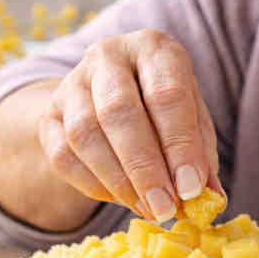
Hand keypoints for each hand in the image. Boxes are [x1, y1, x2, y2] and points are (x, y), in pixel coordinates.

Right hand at [38, 29, 223, 221]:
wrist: (109, 93)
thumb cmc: (163, 107)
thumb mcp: (192, 120)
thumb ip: (201, 155)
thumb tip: (210, 199)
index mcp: (153, 49)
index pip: (166, 94)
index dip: (179, 145)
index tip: (190, 189)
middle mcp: (108, 56)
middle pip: (118, 111)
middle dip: (144, 168)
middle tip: (165, 208)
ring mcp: (72, 82)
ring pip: (85, 134)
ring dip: (119, 181)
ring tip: (148, 209)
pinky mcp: (49, 113)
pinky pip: (63, 155)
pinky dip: (95, 185)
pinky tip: (122, 199)